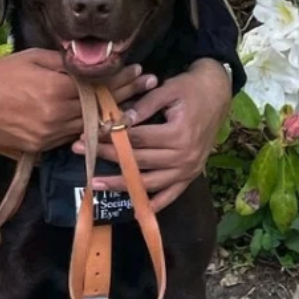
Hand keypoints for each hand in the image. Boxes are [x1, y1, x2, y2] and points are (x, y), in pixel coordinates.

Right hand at [0, 49, 155, 154]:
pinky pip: (69, 137)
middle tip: (148, 86)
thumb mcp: (33, 58)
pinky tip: (100, 122)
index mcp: (56, 89)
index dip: (121, 78)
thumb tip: (89, 63)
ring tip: (132, 106)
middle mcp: (56, 115)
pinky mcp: (40, 147)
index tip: (139, 71)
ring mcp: (49, 135)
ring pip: (89, 127)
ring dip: (110, 115)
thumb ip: (63, 63)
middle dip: (126, 95)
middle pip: (100, 107)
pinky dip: (85, 128)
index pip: (99, 85)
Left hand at [78, 58, 230, 213]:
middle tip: (82, 152)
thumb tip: (119, 122)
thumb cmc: (190, 89)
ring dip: (121, 185)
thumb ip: (143, 106)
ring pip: (149, 182)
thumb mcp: (167, 90)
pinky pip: (170, 195)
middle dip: (108, 156)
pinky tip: (135, 210)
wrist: (217, 94)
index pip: (137, 139)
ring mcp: (188, 169)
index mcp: (179, 134)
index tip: (89, 135)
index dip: (111, 137)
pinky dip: (154, 204)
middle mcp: (184, 156)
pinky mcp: (190, 175)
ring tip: (95, 183)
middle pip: (138, 160)